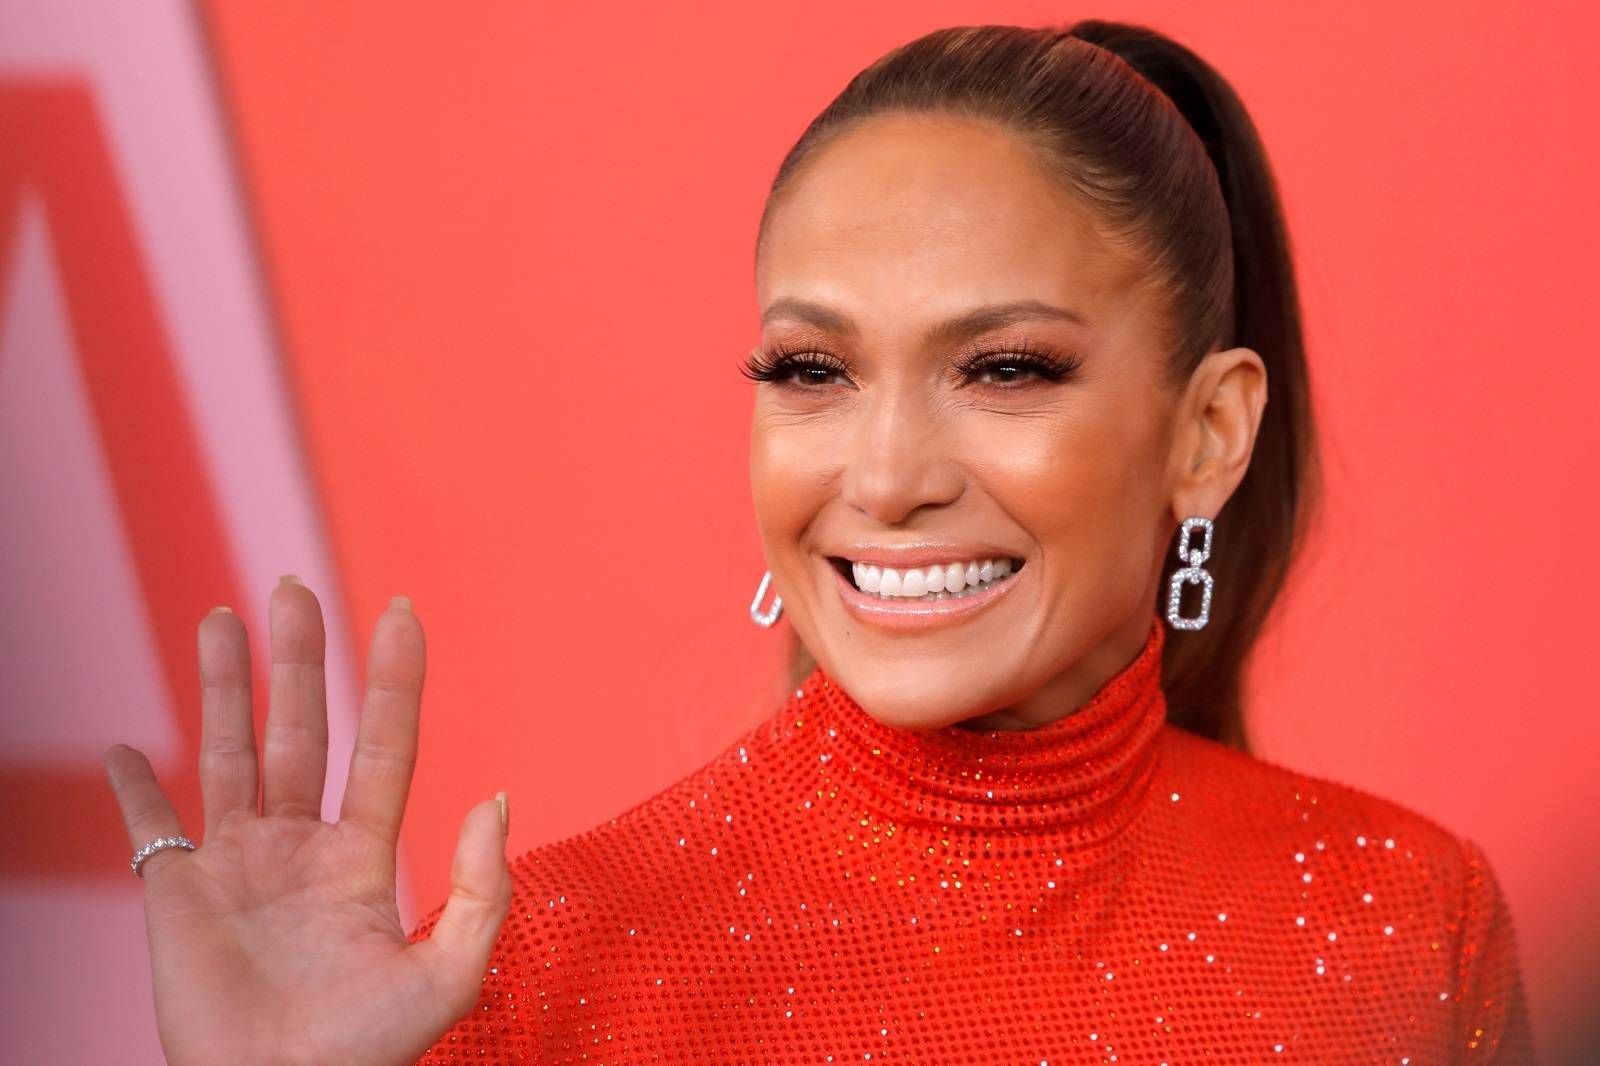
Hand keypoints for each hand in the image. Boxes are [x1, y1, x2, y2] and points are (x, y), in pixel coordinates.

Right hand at [104, 580, 511, 1065]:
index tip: (403, 611)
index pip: (385, 744)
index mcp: (365, 857)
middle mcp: (301, 847)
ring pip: (228, 753)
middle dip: (299, 659)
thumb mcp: (450, 971)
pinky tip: (121, 748)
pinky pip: (149, 830)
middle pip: (301, 729)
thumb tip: (497, 796)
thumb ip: (483, 887)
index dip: (395, 679)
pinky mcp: (177, 897)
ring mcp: (237, 866)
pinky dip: (129, 792)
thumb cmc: (368, 1052)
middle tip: (294, 587)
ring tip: (222, 616)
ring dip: (223, 686)